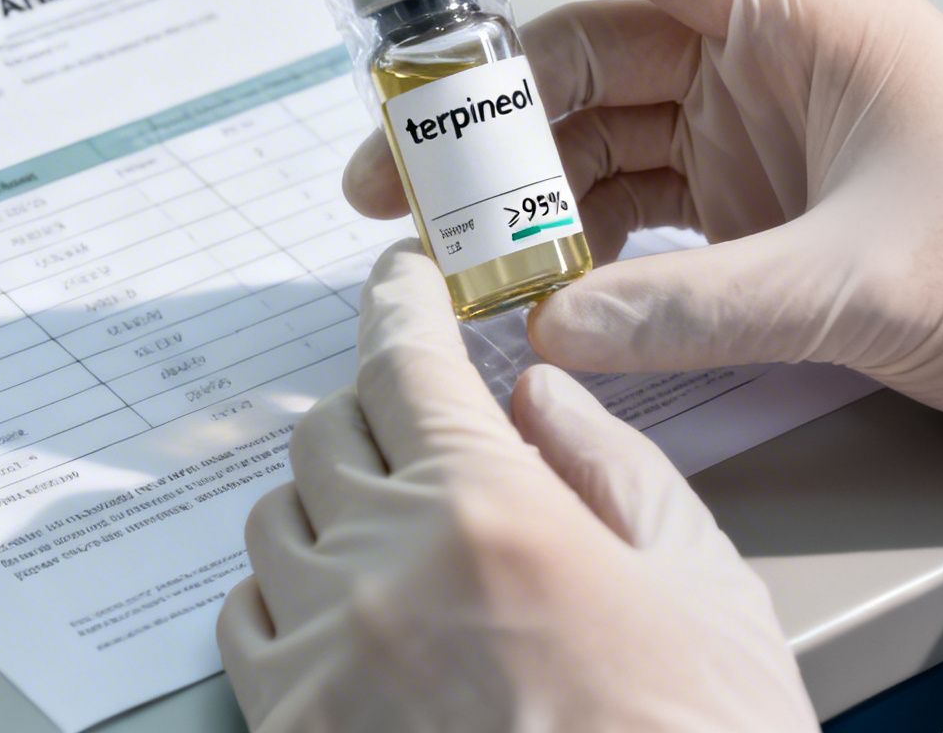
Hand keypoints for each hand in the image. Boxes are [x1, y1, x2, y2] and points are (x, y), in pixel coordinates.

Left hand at [217, 241, 815, 731]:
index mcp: (489, 509)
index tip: (401, 281)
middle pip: (326, 430)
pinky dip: (285, 599)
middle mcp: (383, 569)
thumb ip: (606, 461)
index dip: (400, 301)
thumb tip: (534, 393)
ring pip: (273, 522)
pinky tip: (351, 622)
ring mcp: (325, 661)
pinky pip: (244, 625)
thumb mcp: (697, 578)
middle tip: (427, 433)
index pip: (403, 357)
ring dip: (329, 504)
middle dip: (378, 411)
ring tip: (397, 538)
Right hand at [344, 0, 942, 519]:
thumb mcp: (860, 284)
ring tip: (429, 243)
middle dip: (483, 110)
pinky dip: (578, 245)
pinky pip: (640, 210)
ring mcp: (759, 140)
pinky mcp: (760, 212)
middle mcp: (770, 64)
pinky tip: (524, 285)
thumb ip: (693, 310)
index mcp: (806, 19)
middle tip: (386, 172)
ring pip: (603, 139)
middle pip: (591, 55)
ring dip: (516, 188)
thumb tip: (551, 330)